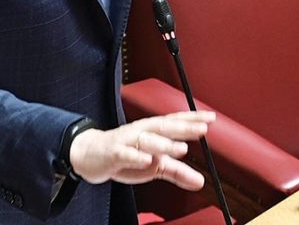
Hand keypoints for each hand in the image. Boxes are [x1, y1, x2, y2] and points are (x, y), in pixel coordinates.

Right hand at [69, 111, 214, 189]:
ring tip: (181, 148)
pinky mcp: (113, 155)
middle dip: (183, 127)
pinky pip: (125, 155)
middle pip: (164, 127)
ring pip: (146, 140)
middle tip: (202, 130)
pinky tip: (147, 160)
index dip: (192, 119)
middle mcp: (140, 132)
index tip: (210, 118)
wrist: (88, 155)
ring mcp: (126, 142)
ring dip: (164, 143)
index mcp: (151, 131)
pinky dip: (136, 157)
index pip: (174, 122)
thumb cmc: (123, 156)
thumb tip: (200, 181)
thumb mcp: (153, 165)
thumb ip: (176, 171)